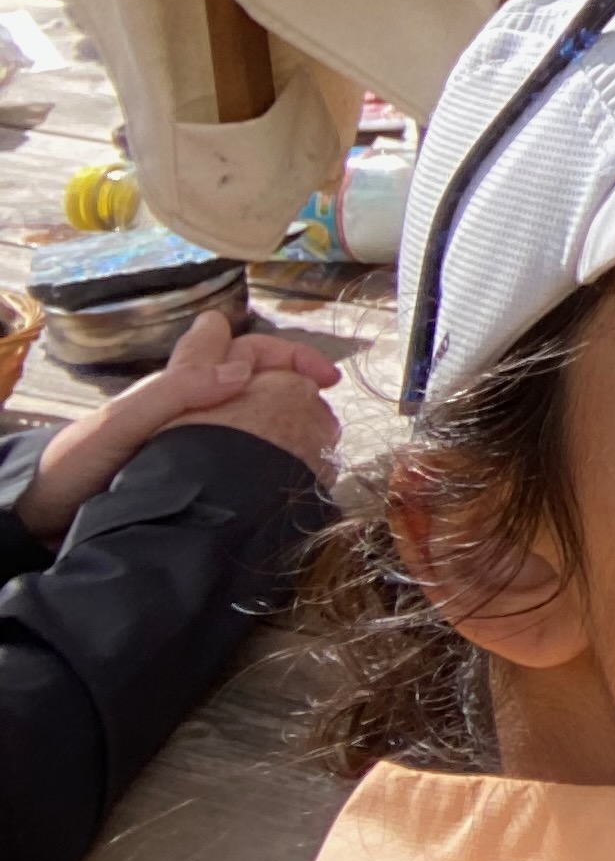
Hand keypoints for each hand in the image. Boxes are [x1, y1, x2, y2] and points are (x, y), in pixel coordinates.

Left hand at [15, 313, 340, 537]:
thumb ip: (178, 390)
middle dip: (295, 383)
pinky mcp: (186, 468)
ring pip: (248, 412)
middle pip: (254, 376)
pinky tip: (276, 471)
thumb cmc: (78, 462)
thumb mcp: (124, 421)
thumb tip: (243, 370)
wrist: (42, 514)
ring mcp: (188, 435)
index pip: (244, 347)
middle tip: (328, 411)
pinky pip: (236, 447)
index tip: (323, 379)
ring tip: (313, 440)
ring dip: (282, 416)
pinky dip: (263, 450)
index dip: (287, 354)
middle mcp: (188, 403)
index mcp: (177, 384)